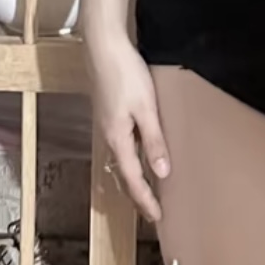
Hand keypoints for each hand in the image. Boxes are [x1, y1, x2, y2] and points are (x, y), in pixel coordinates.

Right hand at [88, 31, 169, 221]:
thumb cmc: (126, 74)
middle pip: (122, 174)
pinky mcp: (108, 112)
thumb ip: (153, 140)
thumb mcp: (146, 107)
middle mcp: (109, 136)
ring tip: (146, 191)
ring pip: (120, 160)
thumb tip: (161, 173)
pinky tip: (138, 155)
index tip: (157, 218)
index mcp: (118, 138)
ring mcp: (106, 124)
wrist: (103, 46)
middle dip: (137, 195)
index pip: (132, 179)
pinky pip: (120, 145)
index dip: (145, 200)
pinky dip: (130, 160)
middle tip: (152, 212)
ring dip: (132, 179)